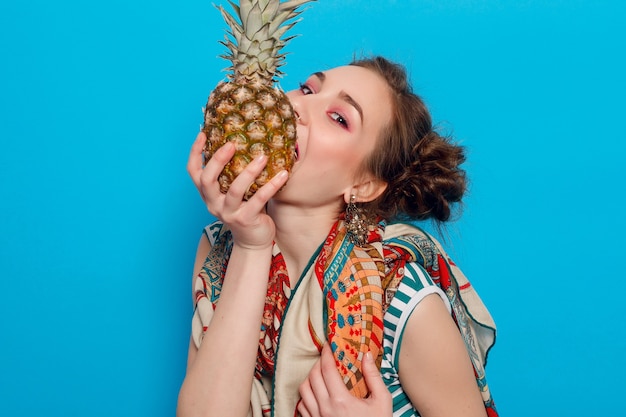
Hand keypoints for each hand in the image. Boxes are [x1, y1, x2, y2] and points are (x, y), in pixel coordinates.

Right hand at [187, 133, 288, 248]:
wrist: (252, 241)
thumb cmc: (245, 210)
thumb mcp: (234, 192)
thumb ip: (233, 174)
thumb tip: (245, 142)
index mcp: (208, 194)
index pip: (193, 172)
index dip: (195, 153)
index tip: (203, 134)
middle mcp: (213, 203)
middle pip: (207, 180)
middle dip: (218, 160)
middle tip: (232, 144)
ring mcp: (228, 213)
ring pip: (235, 189)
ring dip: (249, 171)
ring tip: (262, 157)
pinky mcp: (245, 220)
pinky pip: (259, 200)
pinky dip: (271, 186)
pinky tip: (282, 174)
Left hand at [297, 344, 391, 416]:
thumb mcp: (382, 401)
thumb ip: (374, 377)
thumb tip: (367, 355)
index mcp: (341, 400)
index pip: (326, 369)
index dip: (326, 353)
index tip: (328, 345)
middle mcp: (325, 408)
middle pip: (312, 376)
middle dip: (318, 363)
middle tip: (327, 358)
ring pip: (303, 390)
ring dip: (310, 378)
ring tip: (321, 374)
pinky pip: (301, 406)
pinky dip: (306, 395)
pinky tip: (316, 393)